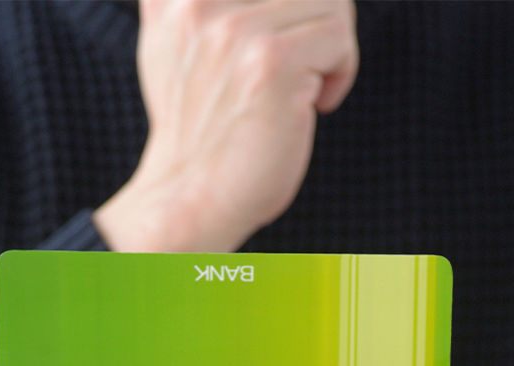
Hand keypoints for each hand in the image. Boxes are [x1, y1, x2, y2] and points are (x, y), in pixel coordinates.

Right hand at [94, 0, 358, 252]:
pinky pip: (339, 36)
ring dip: (329, 51)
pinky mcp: (271, 62)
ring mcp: (234, 30)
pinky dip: (339, 74)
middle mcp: (196, 1)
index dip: (287, 9)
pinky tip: (310, 106)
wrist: (189, 198)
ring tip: (300, 88)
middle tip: (297, 70)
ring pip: (330, 3)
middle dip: (315, 24)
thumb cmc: (199, 132)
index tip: (273, 55)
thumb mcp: (174, 45)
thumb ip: (197, 3)